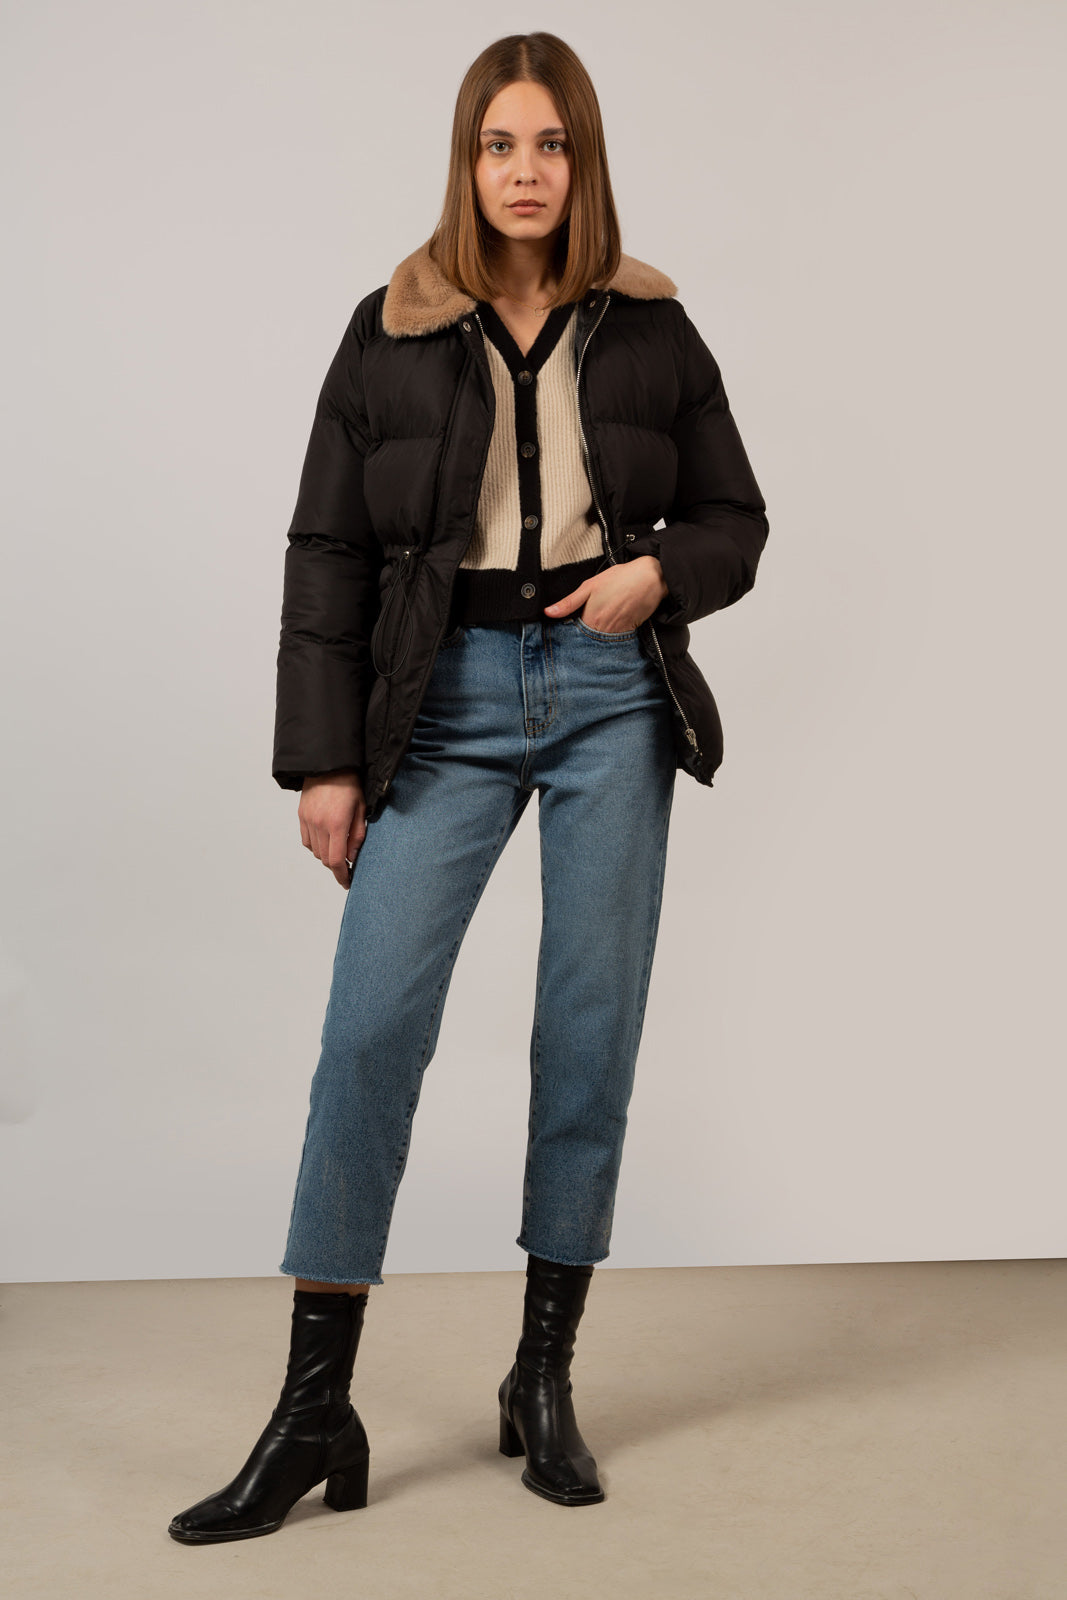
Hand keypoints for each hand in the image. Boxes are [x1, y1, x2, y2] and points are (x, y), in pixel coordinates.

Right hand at [298, 769, 366, 888]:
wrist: (328, 765)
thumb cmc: (350, 785)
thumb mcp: (361, 810)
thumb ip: (356, 836)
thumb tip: (351, 858)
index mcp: (336, 824)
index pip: (337, 860)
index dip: (342, 875)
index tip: (347, 882)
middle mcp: (319, 824)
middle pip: (325, 859)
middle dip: (336, 867)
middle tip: (346, 868)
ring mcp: (308, 820)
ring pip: (315, 851)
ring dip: (326, 856)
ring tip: (338, 850)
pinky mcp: (301, 816)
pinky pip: (306, 841)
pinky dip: (315, 846)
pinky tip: (325, 841)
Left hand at [544, 555, 667, 631]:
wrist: (650, 578)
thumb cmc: (620, 579)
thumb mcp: (589, 586)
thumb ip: (568, 603)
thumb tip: (548, 612)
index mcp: (591, 620)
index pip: (573, 637)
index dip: (567, 637)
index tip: (561, 637)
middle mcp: (604, 631)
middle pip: (587, 643)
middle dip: (581, 642)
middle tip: (577, 638)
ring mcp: (618, 634)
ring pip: (601, 644)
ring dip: (595, 642)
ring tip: (592, 633)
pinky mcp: (629, 633)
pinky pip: (615, 641)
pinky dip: (609, 639)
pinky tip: (607, 630)